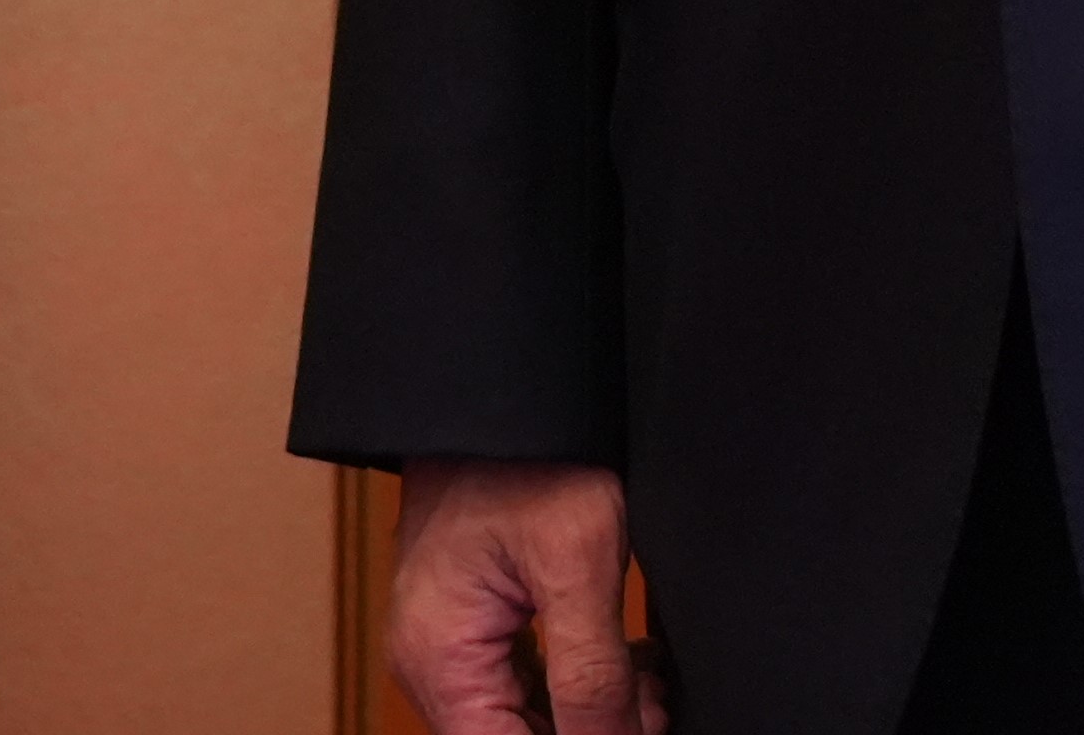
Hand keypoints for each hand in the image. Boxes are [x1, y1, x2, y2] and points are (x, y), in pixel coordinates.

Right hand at [388, 461, 666, 734]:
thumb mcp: (578, 560)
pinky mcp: (473, 626)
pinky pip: (527, 688)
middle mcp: (432, 665)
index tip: (637, 728)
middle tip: (651, 701)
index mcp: (440, 660)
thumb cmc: (526, 449)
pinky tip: (624, 660)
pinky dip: (577, 684)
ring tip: (647, 679)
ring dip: (592, 713)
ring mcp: (449, 646)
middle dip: (594, 732)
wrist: (501, 383)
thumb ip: (594, 676)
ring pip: (528, 725)